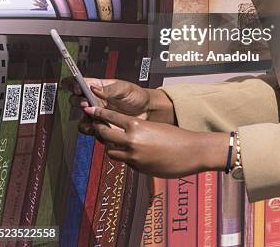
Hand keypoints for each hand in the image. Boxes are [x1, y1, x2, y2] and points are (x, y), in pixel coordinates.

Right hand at [62, 77, 175, 134]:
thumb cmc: (137, 96)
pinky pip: (91, 131)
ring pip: (81, 119)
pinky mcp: (102, 128)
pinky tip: (103, 126)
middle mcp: (95, 101)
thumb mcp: (125, 89)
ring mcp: (97, 115)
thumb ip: (109, 89)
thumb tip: (94, 88)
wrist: (147, 112)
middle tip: (86, 103)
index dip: (73, 85)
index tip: (77, 88)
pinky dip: (94, 130)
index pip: (80, 83)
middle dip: (78, 102)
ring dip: (85, 119)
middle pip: (75, 101)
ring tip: (95, 116)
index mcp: (99, 87)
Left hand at [83, 105, 230, 177]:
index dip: (98, 114)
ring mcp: (133, 156)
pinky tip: (132, 154)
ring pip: (110, 151)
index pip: (110, 117)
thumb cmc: (176, 136)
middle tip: (96, 127)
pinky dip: (124, 157)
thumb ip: (137, 129)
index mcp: (136, 125)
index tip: (89, 110)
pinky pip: (124, 161)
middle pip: (104, 135)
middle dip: (99, 130)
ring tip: (114, 142)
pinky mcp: (137, 168)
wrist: (190, 151)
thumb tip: (125, 134)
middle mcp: (131, 140)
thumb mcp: (153, 127)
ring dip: (111, 146)